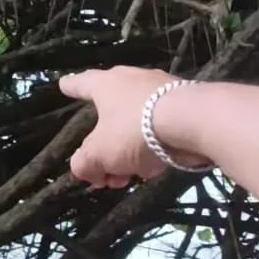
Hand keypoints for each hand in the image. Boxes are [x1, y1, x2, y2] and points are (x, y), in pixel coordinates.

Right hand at [58, 66, 205, 187]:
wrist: (194, 123)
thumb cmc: (135, 130)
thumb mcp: (98, 154)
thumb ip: (84, 164)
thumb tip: (86, 169)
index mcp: (106, 85)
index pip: (81, 83)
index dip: (71, 87)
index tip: (63, 84)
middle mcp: (133, 81)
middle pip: (110, 112)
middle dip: (104, 143)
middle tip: (102, 169)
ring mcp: (162, 92)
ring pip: (136, 125)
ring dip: (128, 152)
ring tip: (129, 176)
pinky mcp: (185, 106)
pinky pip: (159, 130)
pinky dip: (152, 149)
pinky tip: (154, 168)